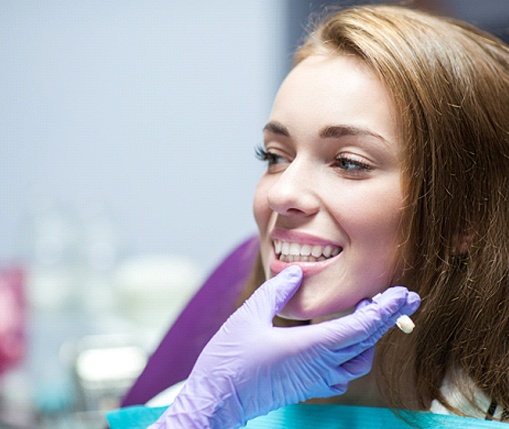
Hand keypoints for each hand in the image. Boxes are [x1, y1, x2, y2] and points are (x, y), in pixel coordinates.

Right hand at [148, 265, 419, 428]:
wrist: (216, 400)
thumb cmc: (229, 360)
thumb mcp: (249, 316)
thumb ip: (276, 291)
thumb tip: (296, 273)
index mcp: (310, 347)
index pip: (360, 328)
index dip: (384, 310)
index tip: (403, 294)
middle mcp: (319, 366)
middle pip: (366, 342)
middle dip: (388, 318)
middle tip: (404, 297)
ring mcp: (315, 380)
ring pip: (359, 361)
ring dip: (371, 337)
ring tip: (371, 314)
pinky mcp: (308, 387)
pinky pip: (343, 374)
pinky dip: (354, 355)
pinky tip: (346, 343)